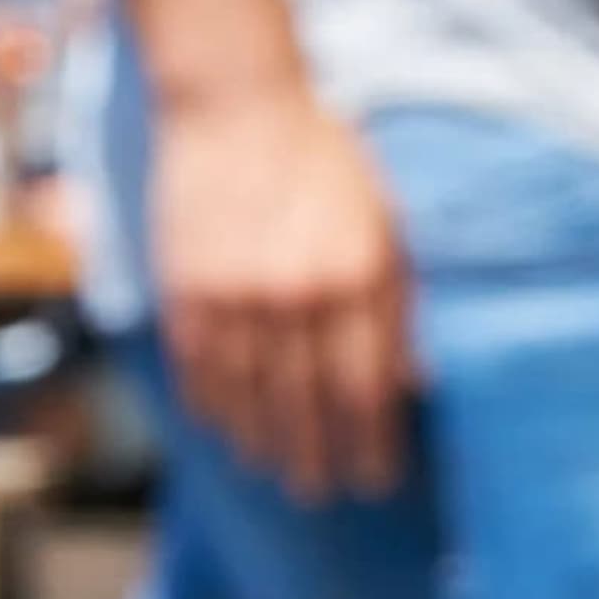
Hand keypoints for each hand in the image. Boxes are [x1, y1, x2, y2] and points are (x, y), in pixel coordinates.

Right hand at [151, 89, 409, 502]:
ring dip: (262, 443)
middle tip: (321, 493)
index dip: (372, 443)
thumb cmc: (322, 158)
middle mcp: (296, 297)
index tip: (375, 479)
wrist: (234, 105)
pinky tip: (224, 430)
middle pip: (307, 407)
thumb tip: (412, 381)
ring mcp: (235, 300)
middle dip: (317, 458)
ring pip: (248, 400)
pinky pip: (199, 373)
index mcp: (356, 276)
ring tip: (273, 470)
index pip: (367, 388)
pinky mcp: (186, 295)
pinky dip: (213, 408)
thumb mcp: (383, 218)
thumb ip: (397, 301)